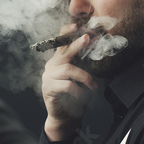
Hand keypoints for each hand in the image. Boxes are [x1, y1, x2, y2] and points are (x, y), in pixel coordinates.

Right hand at [42, 24, 98, 140]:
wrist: (64, 117)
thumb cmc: (74, 96)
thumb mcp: (80, 76)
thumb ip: (83, 63)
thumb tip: (95, 47)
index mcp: (59, 59)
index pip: (61, 41)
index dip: (68, 32)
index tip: (78, 25)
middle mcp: (52, 65)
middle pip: (64, 51)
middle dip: (77, 44)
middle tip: (87, 38)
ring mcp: (48, 76)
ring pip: (68, 69)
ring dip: (85, 77)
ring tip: (94, 86)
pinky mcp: (49, 88)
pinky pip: (67, 85)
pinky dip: (79, 91)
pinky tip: (83, 96)